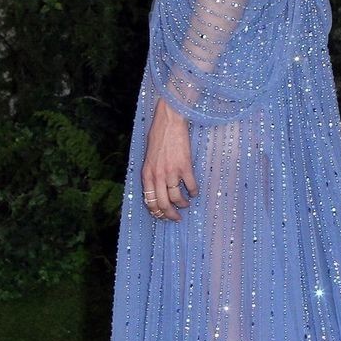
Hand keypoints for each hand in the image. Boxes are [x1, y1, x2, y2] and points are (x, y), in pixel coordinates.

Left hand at [142, 97, 197, 220]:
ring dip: (182, 204)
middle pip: (163, 204)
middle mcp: (157, 176)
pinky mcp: (185, 167)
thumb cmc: (158, 137)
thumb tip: (157, 190)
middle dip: (170, 215)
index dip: (157, 212)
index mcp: (146, 174)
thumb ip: (151, 174)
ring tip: (185, 204)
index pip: (149, 201)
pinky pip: (191, 187)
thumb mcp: (148, 158)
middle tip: (176, 218)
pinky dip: (194, 192)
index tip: (163, 216)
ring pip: (177, 198)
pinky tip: (194, 192)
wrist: (169, 122)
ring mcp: (171, 172)